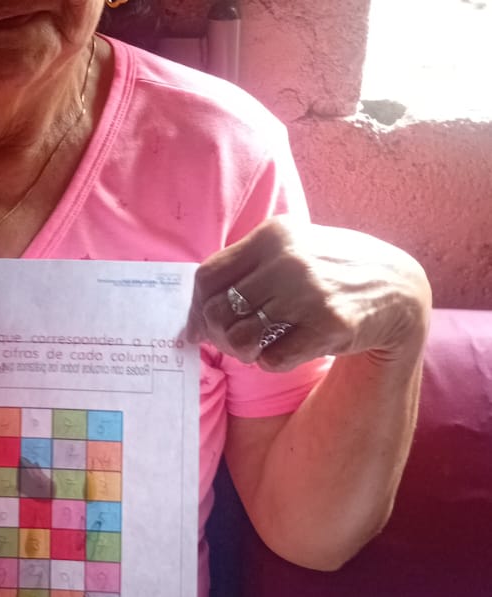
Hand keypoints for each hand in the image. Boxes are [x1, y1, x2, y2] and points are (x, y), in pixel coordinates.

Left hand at [187, 217, 430, 372]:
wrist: (399, 288)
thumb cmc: (332, 271)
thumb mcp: (292, 248)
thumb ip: (246, 270)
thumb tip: (196, 315)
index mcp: (273, 235)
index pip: (207, 276)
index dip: (197, 307)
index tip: (200, 324)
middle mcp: (288, 260)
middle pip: (217, 309)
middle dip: (217, 334)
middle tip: (230, 342)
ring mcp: (309, 293)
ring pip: (239, 337)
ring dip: (242, 350)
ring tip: (258, 346)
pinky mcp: (328, 326)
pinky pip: (271, 359)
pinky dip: (271, 361)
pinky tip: (287, 350)